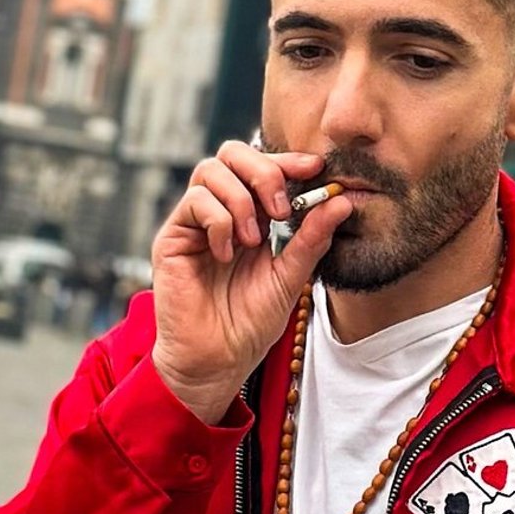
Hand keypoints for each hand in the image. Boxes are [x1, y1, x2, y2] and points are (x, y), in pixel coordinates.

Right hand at [150, 144, 354, 424]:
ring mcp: (195, 221)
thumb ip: (312, 239)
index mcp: (253, 216)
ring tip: (253, 241)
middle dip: (264, 170)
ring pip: (211, 170)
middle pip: (233, 153)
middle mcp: (222, 211)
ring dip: (242, 200)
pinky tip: (226, 254)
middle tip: (282, 208)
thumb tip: (341, 200)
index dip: (290, 159)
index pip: (265, 167)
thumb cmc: (250, 323)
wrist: (217, 359)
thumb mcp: (291, 277)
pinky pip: (195, 202)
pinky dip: (219, 221)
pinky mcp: (173, 236)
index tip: (317, 167)